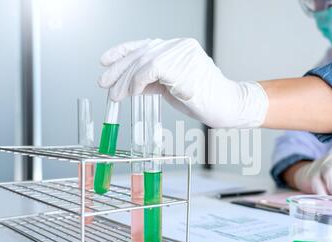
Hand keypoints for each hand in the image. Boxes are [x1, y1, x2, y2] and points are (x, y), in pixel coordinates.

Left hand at [98, 38, 267, 127]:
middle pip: (140, 53)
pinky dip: (137, 81)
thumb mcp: (172, 88)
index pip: (145, 45)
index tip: (105, 62)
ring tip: (115, 94)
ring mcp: (182, 55)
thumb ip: (154, 82)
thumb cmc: (205, 99)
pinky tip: (133, 92)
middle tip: (104, 83)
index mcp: (179, 48)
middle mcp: (180, 46)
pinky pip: (150, 70)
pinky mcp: (182, 67)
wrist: (227, 106)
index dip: (122, 52)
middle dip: (118, 70)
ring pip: (142, 61)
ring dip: (125, 80)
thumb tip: (130, 85)